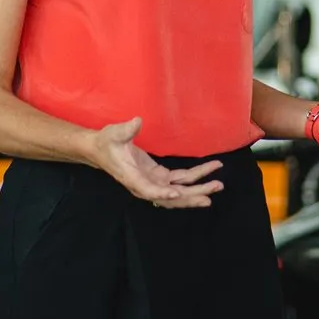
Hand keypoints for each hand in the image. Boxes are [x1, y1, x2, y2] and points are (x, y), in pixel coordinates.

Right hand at [89, 119, 223, 208]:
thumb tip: (137, 121)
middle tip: (213, 189)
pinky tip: (207, 174)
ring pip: (178, 191)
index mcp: (132, 178)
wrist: (100, 149)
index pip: (148, 189)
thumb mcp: (114, 134)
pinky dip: (193, 179)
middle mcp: (144, 185)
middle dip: (192, 194)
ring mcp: (153, 182)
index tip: (176, 194)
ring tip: (217, 185)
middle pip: (171, 196)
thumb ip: (126, 130)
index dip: (162, 193)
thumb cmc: (106, 142)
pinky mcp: (158, 176)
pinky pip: (178, 181)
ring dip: (197, 189)